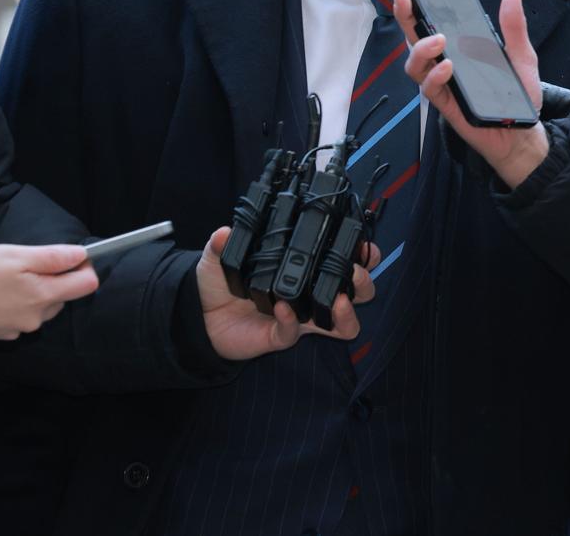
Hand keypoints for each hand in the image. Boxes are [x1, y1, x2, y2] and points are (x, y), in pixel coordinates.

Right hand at [0, 243, 99, 341]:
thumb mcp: (15, 256)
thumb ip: (52, 257)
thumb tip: (81, 256)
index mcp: (43, 297)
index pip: (85, 286)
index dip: (84, 267)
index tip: (73, 257)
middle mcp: (34, 319)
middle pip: (60, 297)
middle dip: (52, 279)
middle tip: (25, 262)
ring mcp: (15, 329)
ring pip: (37, 308)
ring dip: (30, 292)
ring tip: (3, 277)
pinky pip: (16, 317)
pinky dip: (11, 304)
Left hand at [195, 227, 378, 360]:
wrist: (202, 318)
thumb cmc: (222, 283)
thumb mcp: (220, 256)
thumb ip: (222, 244)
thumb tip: (225, 232)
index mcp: (306, 268)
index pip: (345, 260)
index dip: (364, 254)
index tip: (367, 246)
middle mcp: (310, 294)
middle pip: (358, 292)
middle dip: (364, 282)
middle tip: (355, 272)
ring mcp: (299, 318)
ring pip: (342, 325)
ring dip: (348, 312)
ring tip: (339, 299)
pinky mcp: (281, 336)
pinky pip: (294, 333)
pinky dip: (291, 321)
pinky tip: (283, 308)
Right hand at [395, 0, 549, 188]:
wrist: (522, 132)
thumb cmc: (517, 94)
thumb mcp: (521, 55)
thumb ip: (514, 27)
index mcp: (459, 47)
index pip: (433, 23)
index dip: (417, 5)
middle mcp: (445, 62)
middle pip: (415, 38)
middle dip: (405, 17)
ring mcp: (443, 83)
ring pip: (415, 64)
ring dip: (420, 49)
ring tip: (438, 39)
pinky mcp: (445, 104)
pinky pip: (430, 89)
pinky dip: (435, 76)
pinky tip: (447, 67)